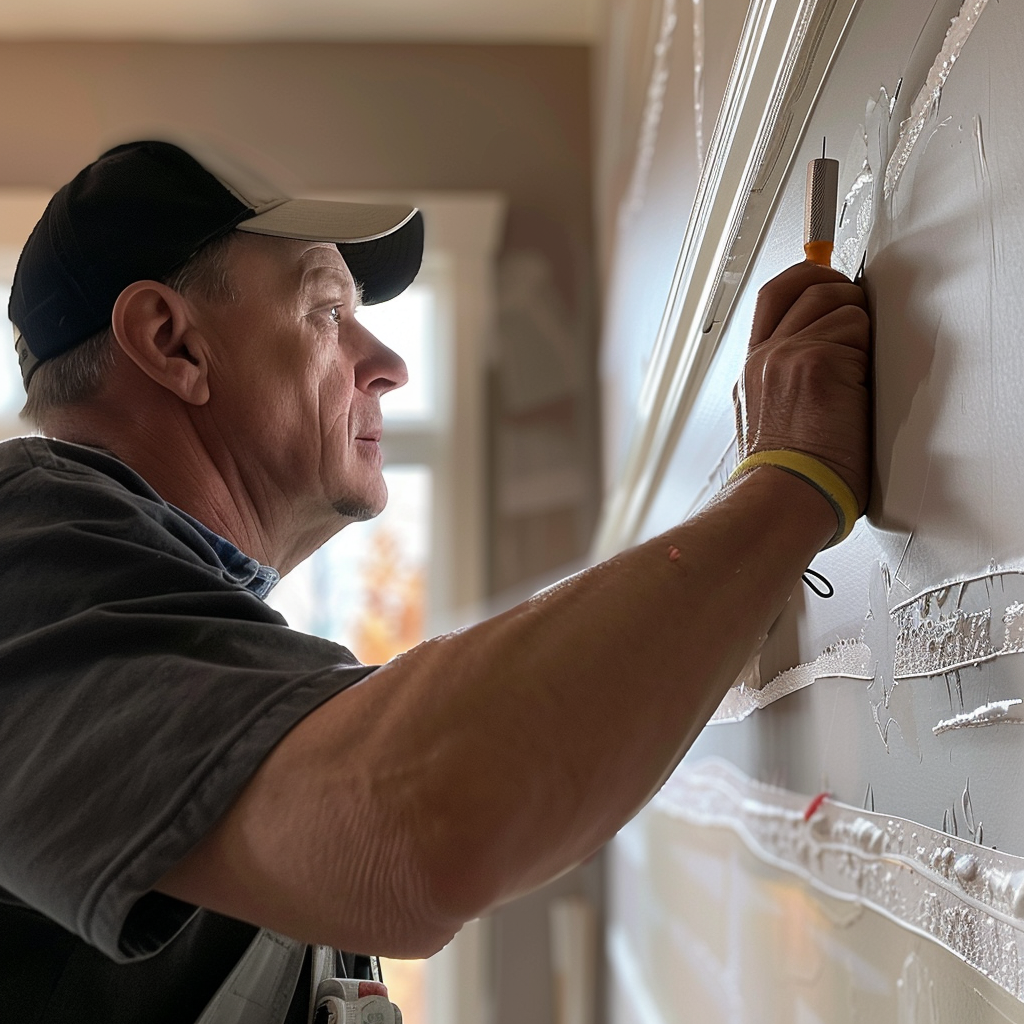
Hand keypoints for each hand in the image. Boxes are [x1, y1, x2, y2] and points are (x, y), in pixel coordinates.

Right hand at [734, 261, 870, 511]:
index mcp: (752, 371)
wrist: (782, 501)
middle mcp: (764, 357)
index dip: (806, 276)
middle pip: (802, 283)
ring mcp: (786, 355)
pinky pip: (857, 329)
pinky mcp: (817, 362)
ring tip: (861, 370)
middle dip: (839, 286)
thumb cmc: (786, 480)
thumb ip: (787, 382)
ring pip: (836, 301)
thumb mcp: (770, 422)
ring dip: (859, 327)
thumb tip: (831, 357)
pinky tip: (861, 388)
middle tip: (859, 308)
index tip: (829, 279)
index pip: (773, 297)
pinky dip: (868, 353)